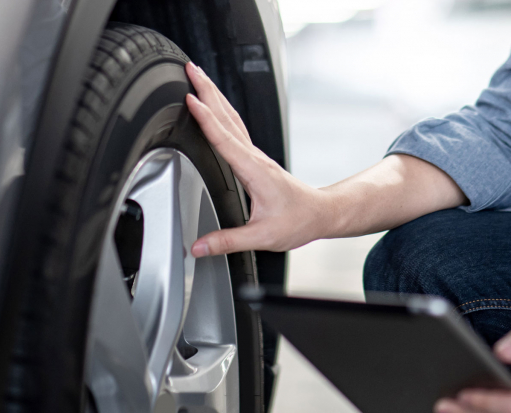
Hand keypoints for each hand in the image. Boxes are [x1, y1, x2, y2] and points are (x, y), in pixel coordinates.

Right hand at [184, 62, 332, 255]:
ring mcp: (256, 156)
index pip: (225, 139)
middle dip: (208, 90)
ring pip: (232, 118)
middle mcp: (255, 158)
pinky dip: (221, 112)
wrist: (320, 214)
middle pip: (227, 117)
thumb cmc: (298, 221)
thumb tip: (198, 247)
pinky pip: (235, 129)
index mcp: (254, 171)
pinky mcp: (255, 159)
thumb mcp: (262, 237)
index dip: (206, 118)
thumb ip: (227, 241)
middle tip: (190, 68)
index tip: (190, 99)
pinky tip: (214, 107)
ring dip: (214, 95)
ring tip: (198, 77)